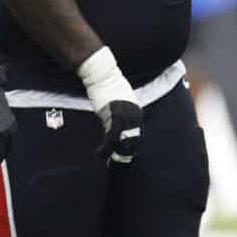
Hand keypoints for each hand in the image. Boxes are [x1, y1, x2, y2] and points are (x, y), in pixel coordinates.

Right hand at [78, 46, 141, 162]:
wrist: (102, 75)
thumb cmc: (107, 87)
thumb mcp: (117, 102)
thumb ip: (120, 114)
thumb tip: (117, 126)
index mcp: (137, 113)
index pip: (136, 135)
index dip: (129, 148)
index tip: (121, 156)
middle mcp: (135, 116)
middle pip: (132, 141)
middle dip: (124, 153)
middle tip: (115, 161)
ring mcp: (127, 117)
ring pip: (123, 142)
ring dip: (114, 153)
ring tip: (106, 159)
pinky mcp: (116, 117)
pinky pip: (112, 138)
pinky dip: (105, 148)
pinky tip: (99, 153)